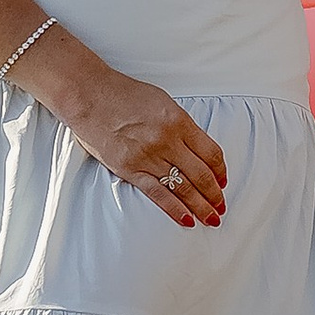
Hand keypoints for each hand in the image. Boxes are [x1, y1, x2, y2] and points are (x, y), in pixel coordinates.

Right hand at [42, 52, 226, 228]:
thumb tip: (197, 150)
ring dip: (201, 206)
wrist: (90, 96)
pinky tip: (187, 220)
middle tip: (221, 207)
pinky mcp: (130, 170)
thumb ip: (181, 126)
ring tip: (211, 218)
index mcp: (179, 121)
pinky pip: (158, 194)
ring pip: (183, 188)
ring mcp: (149, 157)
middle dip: (215, 194)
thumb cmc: (125, 95)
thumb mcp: (163, 102)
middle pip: (201, 174)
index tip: (224, 181)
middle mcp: (167, 140)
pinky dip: (175, 209)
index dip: (221, 171)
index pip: (211, 153)